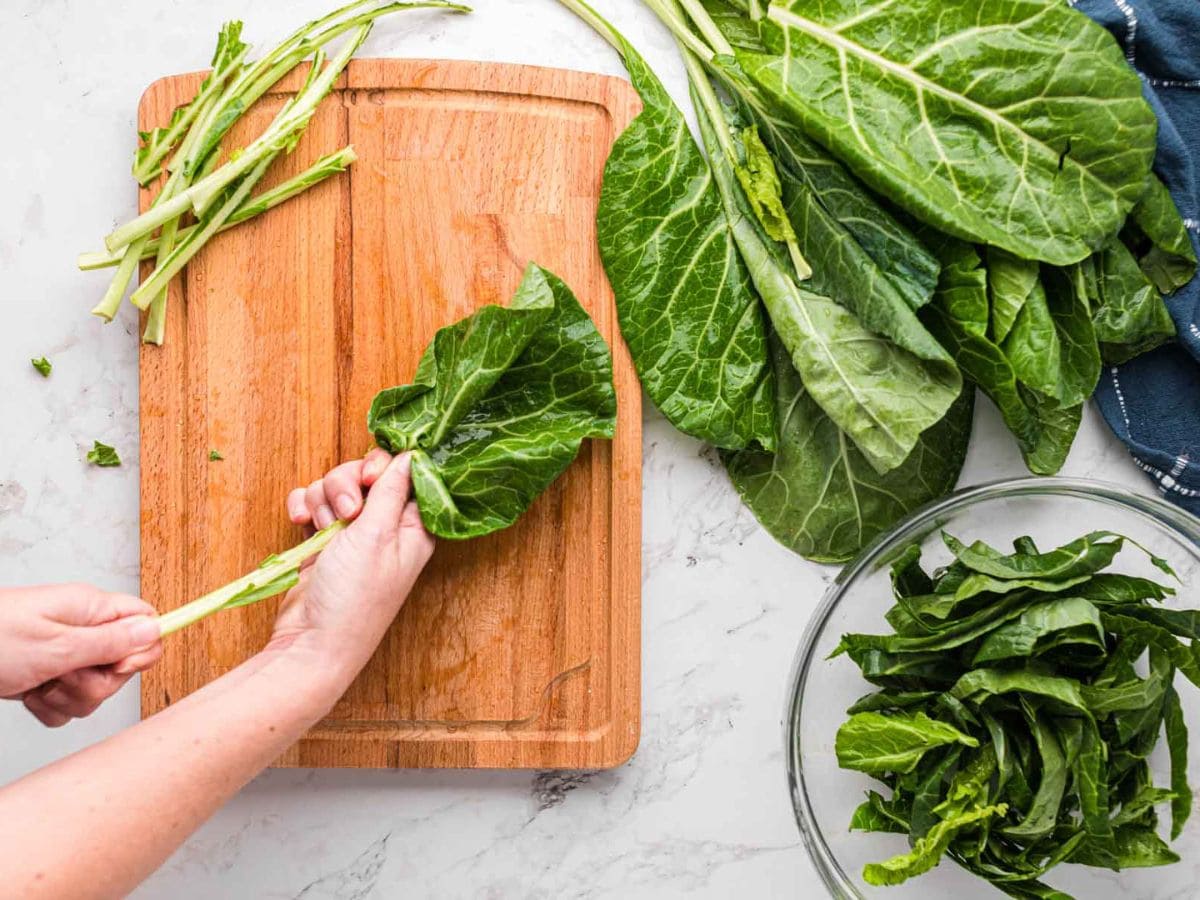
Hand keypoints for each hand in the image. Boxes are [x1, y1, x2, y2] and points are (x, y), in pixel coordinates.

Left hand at [0, 585, 162, 726]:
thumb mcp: (58, 645)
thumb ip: (112, 642)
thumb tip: (156, 630)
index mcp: (91, 609)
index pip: (146, 622)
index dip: (141, 650)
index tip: (116, 666)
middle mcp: (82, 630)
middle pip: (122, 666)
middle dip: (95, 683)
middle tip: (64, 674)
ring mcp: (63, 654)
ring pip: (95, 690)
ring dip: (69, 698)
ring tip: (39, 684)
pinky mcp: (46, 677)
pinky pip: (69, 704)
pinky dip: (50, 707)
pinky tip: (29, 694)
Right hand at [272, 449, 434, 688]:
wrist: (310, 642)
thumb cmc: (354, 598)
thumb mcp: (377, 537)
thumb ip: (393, 491)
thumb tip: (414, 454)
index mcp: (413, 527)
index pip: (408, 474)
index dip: (387, 467)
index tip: (372, 478)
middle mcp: (385, 527)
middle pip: (367, 474)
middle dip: (347, 483)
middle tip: (345, 512)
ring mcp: (353, 533)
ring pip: (336, 485)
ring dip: (323, 499)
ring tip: (322, 527)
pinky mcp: (324, 539)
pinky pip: (313, 503)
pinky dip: (304, 507)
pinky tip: (300, 523)